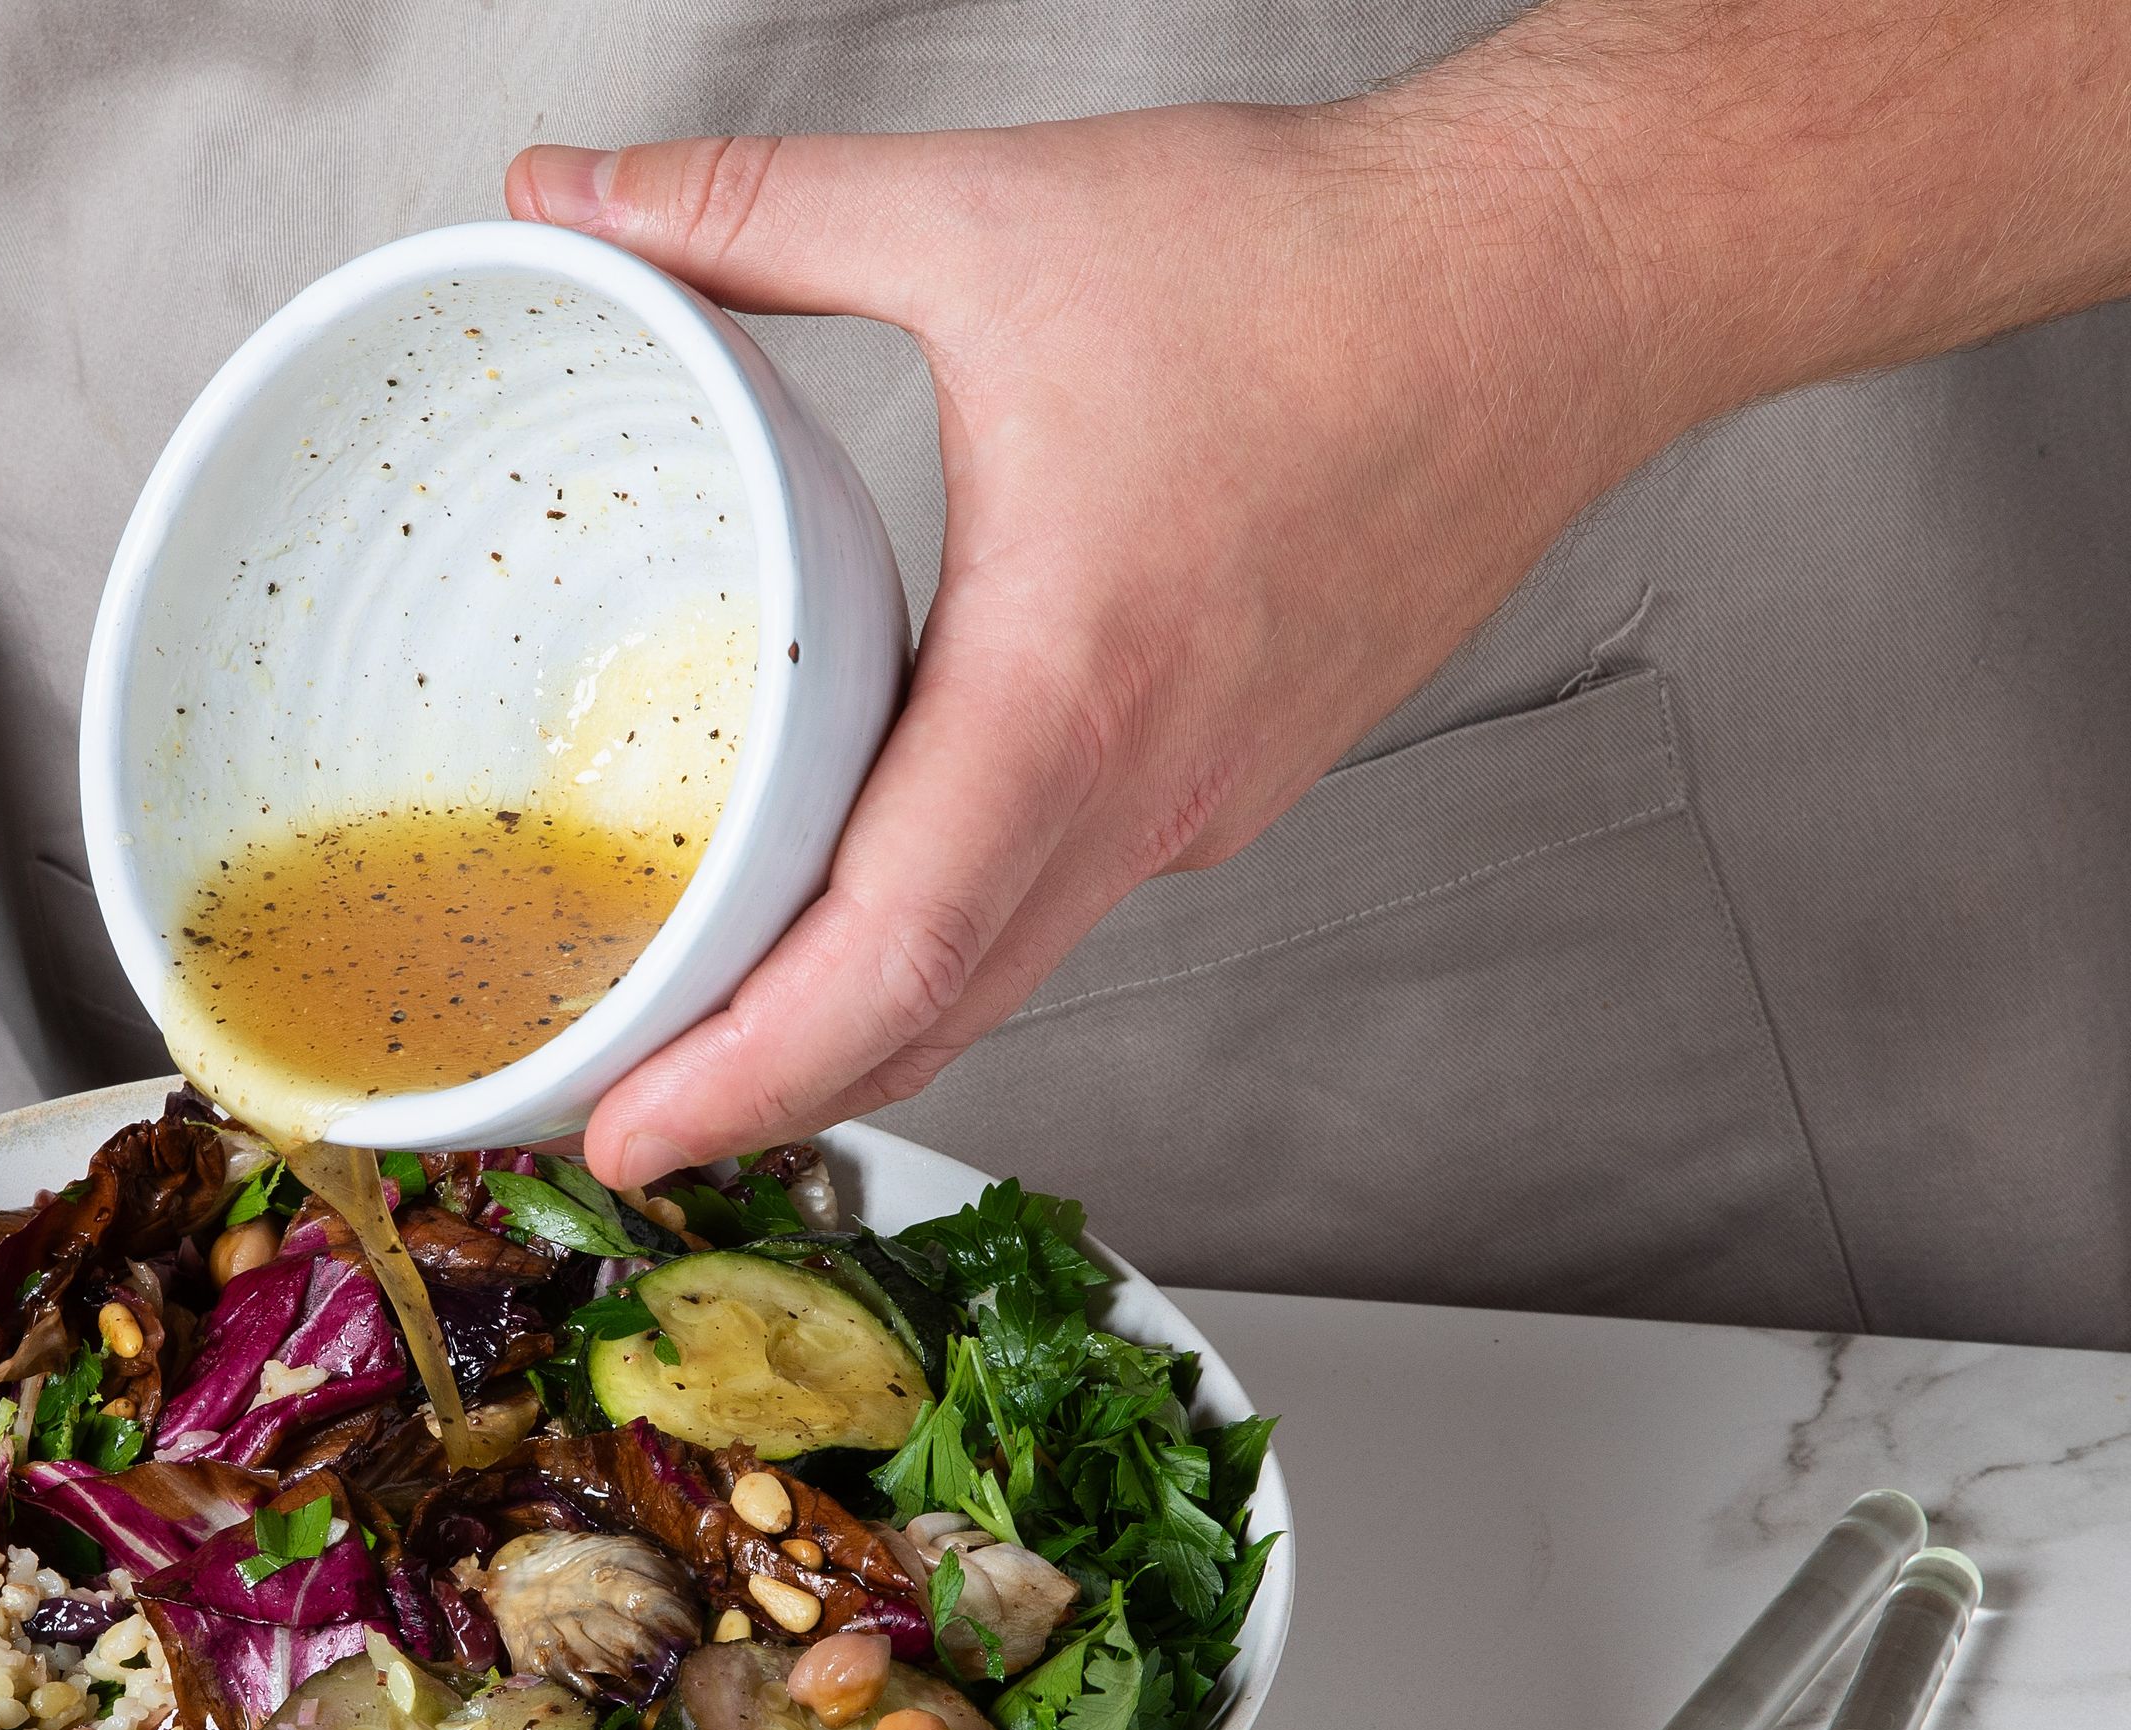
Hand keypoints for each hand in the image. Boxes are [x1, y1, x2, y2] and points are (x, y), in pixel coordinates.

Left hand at [508, 105, 1660, 1186]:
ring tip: (723, 1037)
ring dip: (862, 1025)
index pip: (883, 960)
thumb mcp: (987, 221)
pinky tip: (879, 897)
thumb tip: (572, 192)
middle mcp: (1146, 789)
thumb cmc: (1330, 270)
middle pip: (929, 1016)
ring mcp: (1204, 801)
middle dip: (764, 1093)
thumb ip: (753, 213)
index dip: (742, 1074)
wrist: (1558, 285)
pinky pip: (1070, 902)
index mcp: (1067, 692)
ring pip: (1003, 973)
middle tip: (631, 1127)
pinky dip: (958, 939)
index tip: (629, 1135)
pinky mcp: (1238, 779)